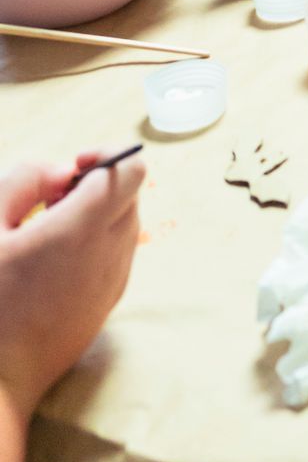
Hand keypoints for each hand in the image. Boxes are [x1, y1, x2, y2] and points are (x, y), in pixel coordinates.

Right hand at [0, 154, 144, 422]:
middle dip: (97, 183)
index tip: (71, 166)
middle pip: (131, 194)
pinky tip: (51, 261)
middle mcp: (109, 255)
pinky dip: (96, 243)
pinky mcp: (106, 306)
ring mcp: (112, 284)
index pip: (131, 169)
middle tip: (49, 199)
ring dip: (97, 213)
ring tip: (45, 230)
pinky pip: (116, 256)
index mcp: (82, 231)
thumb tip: (61, 171)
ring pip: (126, 224)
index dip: (106, 154)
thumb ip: (22, 182)